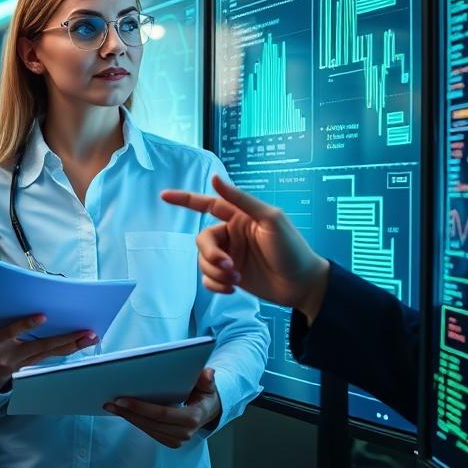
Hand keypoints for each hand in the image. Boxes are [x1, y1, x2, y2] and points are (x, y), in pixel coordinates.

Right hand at [0, 314, 97, 391]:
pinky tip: (84, 342)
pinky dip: (69, 348)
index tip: (42, 316)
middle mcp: (12, 355)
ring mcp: (25, 361)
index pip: (11, 333)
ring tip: (92, 337)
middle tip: (86, 331)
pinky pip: (54, 356)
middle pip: (42, 346)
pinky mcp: (33, 363)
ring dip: (74, 345)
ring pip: (52, 353)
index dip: (25, 325)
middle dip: (65, 339)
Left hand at [104, 367, 220, 447]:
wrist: (209, 410)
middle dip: (128, 412)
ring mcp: (176, 440)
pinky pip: (148, 431)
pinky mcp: (169, 441)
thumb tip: (207, 373)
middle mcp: (184, 433)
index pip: (162, 414)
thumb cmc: (205, 393)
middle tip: (110, 401)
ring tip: (111, 405)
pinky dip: (134, 421)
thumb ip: (206, 379)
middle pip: (150, 422)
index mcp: (192, 418)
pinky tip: (122, 412)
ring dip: (127, 417)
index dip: (141, 408)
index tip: (122, 399)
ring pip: (146, 428)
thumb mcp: (208, 384)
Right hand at [161, 175, 329, 323]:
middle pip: (203, 240)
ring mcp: (231, 256)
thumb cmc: (292, 248)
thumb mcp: (270, 219)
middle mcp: (232, 235)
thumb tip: (215, 178)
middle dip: (211, 254)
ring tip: (235, 279)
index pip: (208, 204)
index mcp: (240, 217)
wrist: (303, 284)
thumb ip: (241, 200)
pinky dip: (215, 284)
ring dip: (215, 272)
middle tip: (229, 266)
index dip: (186, 199)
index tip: (164, 196)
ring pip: (203, 261)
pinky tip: (231, 289)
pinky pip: (209, 278)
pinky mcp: (231, 277)